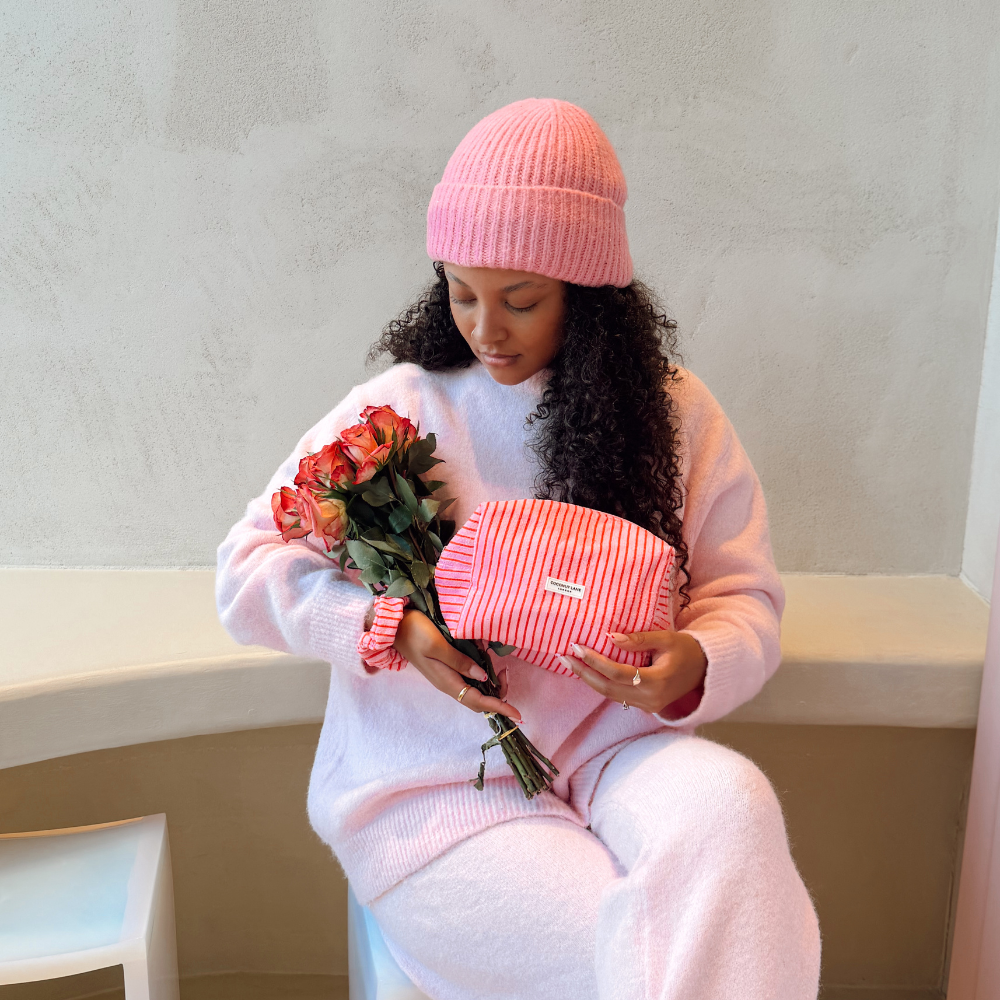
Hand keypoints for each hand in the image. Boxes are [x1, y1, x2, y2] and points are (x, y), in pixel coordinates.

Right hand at [393, 609, 520, 720]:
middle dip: (498, 693)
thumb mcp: (437, 645)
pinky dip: (482, 670)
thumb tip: (483, 677)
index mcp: (447, 681)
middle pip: (479, 698)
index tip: (517, 714)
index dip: (499, 708)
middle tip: (506, 672)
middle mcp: (448, 683)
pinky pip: (469, 676)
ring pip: (475, 688)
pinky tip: (485, 655)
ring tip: (500, 666)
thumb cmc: (414, 633)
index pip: (478, 701)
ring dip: (491, 682)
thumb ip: (460, 661)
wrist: (393, 627)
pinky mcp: (446, 667)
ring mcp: (447, 676)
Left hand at [559, 630, 706, 715]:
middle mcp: (651, 699)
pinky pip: (619, 697)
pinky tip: (588, 672)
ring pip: (611, 696)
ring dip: (589, 680)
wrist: (707, 670)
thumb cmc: (688, 649)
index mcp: (657, 681)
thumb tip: (610, 638)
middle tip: (564, 656)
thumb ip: (639, 640)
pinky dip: (602, 685)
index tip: (577, 647)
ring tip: (570, 663)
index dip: (595, 661)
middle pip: (608, 689)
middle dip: (583, 673)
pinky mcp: (647, 707)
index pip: (617, 673)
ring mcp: (648, 706)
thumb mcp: (666, 638)